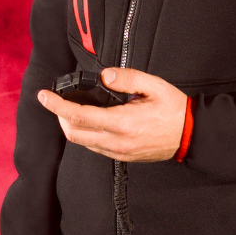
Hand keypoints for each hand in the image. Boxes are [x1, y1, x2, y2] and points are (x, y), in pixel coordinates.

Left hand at [37, 67, 188, 162]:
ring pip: (82, 142)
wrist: (191, 135)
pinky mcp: (123, 157)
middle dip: (59, 116)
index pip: (79, 115)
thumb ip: (127, 78)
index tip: (44, 96)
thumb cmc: (174, 110)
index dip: (57, 105)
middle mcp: (117, 141)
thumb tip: (104, 76)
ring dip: (71, 126)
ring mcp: (119, 152)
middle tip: (56, 101)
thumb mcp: (154, 85)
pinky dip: (85, 134)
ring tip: (70, 109)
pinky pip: (95, 147)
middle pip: (74, 133)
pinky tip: (89, 121)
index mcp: (123, 123)